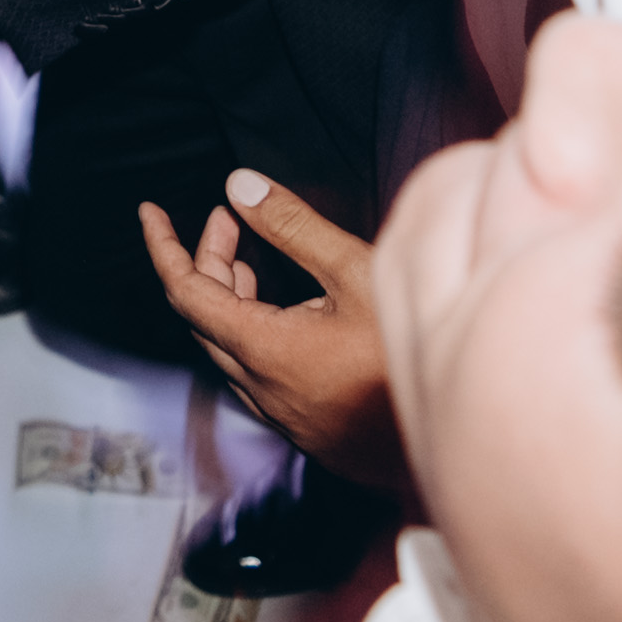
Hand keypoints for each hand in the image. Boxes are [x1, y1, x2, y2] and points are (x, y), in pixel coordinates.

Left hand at [133, 172, 404, 493]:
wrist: (470, 434)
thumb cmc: (416, 358)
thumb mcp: (357, 272)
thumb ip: (293, 228)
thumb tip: (240, 187)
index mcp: (264, 352)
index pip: (186, 292)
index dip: (164, 247)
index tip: (150, 214)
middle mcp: (263, 392)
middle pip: (207, 319)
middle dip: (208, 264)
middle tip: (230, 223)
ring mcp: (287, 419)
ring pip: (233, 351)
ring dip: (233, 301)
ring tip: (254, 261)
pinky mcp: (312, 432)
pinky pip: (261, 377)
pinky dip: (257, 334)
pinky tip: (293, 314)